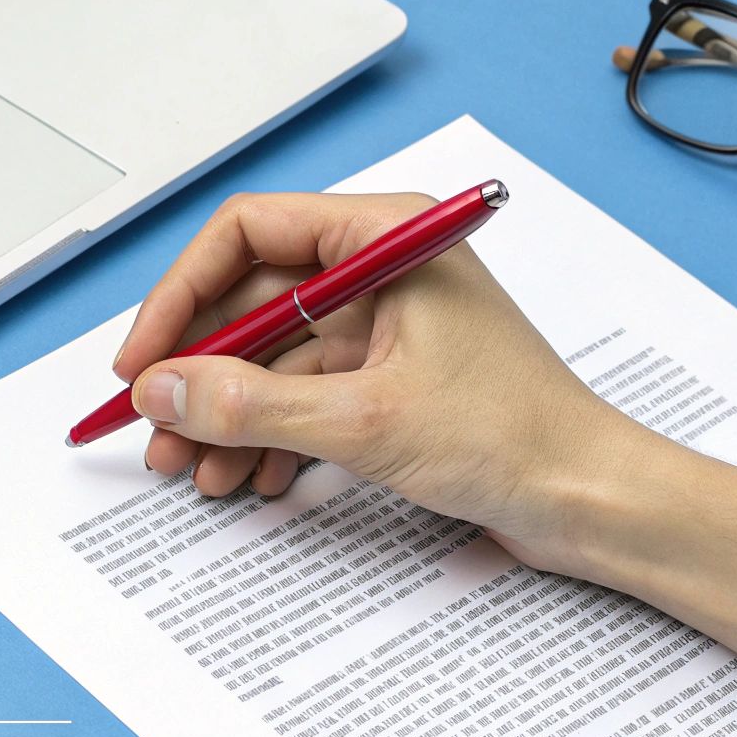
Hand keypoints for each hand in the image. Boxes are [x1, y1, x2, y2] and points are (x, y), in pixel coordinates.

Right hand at [117, 192, 736, 736]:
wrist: (593, 502)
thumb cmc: (520, 438)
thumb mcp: (363, 422)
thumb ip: (250, 403)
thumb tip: (165, 389)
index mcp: (385, 238)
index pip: (247, 234)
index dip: (180, 295)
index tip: (143, 360)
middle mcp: (380, 270)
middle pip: (251, 302)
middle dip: (199, 374)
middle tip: (156, 429)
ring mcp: (384, 327)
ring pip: (270, 358)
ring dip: (226, 416)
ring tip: (193, 472)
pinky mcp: (388, 380)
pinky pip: (302, 396)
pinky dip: (268, 437)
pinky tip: (247, 480)